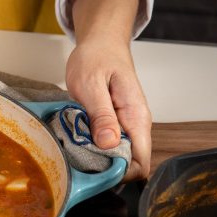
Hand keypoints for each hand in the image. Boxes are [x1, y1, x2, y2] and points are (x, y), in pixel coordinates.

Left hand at [65, 37, 151, 180]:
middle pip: (129, 165)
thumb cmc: (96, 58)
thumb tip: (109, 144)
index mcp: (136, 117)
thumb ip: (101, 115)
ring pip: (116, 157)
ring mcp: (125, 126)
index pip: (141, 163)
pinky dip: (91, 148)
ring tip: (74, 148)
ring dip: (96, 158)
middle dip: (104, 168)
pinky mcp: (114, 124)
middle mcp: (135, 126)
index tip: (95, 171)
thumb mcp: (92, 85)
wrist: (101, 42)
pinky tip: (76, 140)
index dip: (120, 174)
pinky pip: (107, 146)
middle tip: (77, 158)